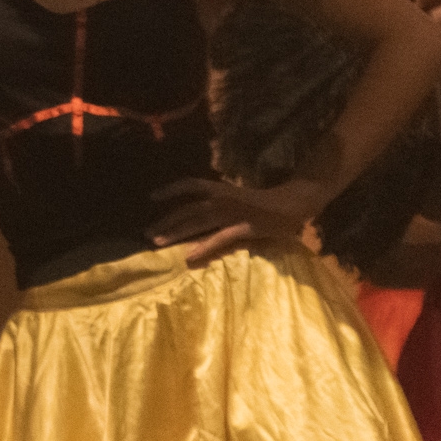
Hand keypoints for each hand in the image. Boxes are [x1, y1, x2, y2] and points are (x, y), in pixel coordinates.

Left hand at [150, 175, 322, 265]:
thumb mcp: (235, 198)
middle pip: (189, 209)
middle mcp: (225, 199)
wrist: (294, 203)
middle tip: (145, 232)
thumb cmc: (261, 202)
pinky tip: (189, 256)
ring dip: (177, 232)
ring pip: (200, 222)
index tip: (151, 196)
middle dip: (166, 221)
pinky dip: (204, 246)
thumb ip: (216, 205)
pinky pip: (221, 238)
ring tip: (157, 243)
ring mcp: (235, 213)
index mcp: (222, 189)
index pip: (192, 184)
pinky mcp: (247, 228)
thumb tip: (192, 216)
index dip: (171, 189)